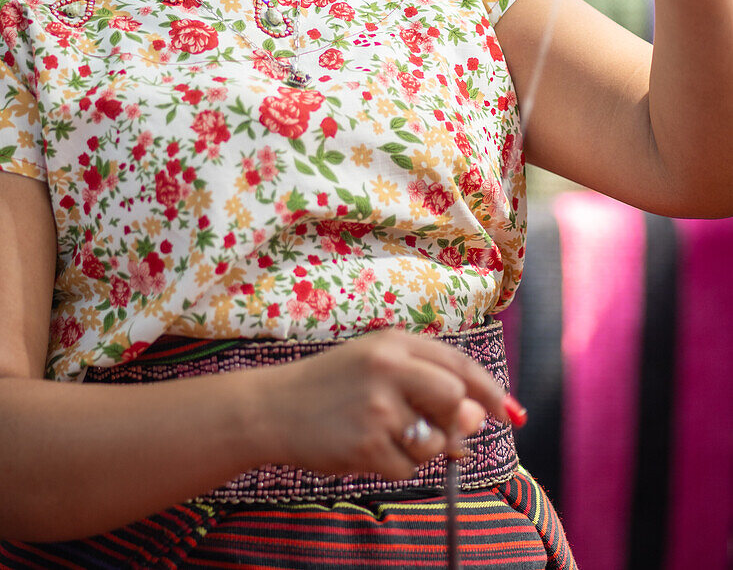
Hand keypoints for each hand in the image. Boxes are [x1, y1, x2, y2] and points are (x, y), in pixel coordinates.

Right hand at [255, 329, 515, 480]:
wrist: (274, 408)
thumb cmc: (332, 386)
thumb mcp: (378, 367)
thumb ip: (430, 385)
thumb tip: (479, 419)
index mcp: (394, 343)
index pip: (459, 364)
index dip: (490, 390)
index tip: (510, 412)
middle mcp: (388, 369)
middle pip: (454, 400)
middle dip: (456, 422)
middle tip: (440, 431)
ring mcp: (377, 407)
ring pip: (435, 441)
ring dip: (426, 449)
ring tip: (393, 437)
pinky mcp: (366, 444)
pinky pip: (408, 468)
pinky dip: (398, 466)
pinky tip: (371, 450)